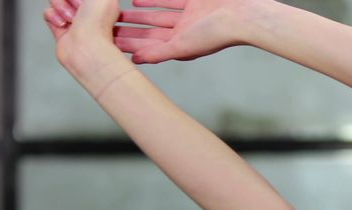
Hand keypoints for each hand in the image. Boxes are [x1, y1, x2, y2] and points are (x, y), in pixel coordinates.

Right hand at [44, 0, 122, 66]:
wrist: (86, 48)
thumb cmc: (98, 23)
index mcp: (101, 2)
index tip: (83, 1)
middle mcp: (88, 10)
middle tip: (79, 7)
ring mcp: (73, 19)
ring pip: (56, 0)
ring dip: (61, 6)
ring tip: (71, 19)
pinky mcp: (60, 28)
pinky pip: (48, 12)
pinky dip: (53, 17)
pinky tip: (63, 25)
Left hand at [112, 0, 252, 63]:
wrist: (242, 14)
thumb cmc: (217, 34)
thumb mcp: (183, 46)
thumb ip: (158, 53)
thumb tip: (134, 61)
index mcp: (182, 45)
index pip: (150, 45)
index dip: (130, 44)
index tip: (110, 42)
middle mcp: (184, 32)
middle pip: (151, 31)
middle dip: (131, 29)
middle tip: (110, 26)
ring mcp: (189, 16)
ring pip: (157, 14)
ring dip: (139, 14)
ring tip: (120, 12)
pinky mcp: (194, 0)